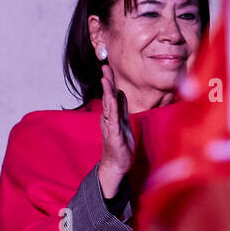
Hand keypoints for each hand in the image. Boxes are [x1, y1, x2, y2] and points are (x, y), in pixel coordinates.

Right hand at [97, 64, 134, 198]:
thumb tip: (120, 93)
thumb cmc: (121, 145)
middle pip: (107, 95)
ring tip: (105, 78)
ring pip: (107, 104)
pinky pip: (112, 117)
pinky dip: (111, 106)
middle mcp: (108, 117)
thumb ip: (121, 108)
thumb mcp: (124, 122)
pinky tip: (110, 98)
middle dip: (106, 81)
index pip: (111, 94)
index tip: (108, 67)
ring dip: (106, 91)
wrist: (116, 164)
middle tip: (105, 66)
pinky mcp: (113, 132)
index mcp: (112, 114)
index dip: (110, 81)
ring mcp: (109, 124)